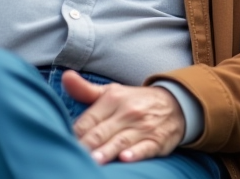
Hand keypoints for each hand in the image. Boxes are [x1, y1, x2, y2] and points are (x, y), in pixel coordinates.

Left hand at [64, 71, 185, 164]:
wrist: (176, 105)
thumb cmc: (134, 102)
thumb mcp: (111, 92)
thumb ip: (85, 89)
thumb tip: (65, 77)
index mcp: (113, 99)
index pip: (88, 120)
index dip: (74, 134)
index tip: (63, 144)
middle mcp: (128, 112)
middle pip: (101, 132)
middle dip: (86, 145)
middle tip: (73, 156)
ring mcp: (143, 127)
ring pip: (120, 141)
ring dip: (107, 151)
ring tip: (93, 161)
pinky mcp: (157, 141)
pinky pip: (145, 148)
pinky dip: (136, 153)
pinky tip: (125, 158)